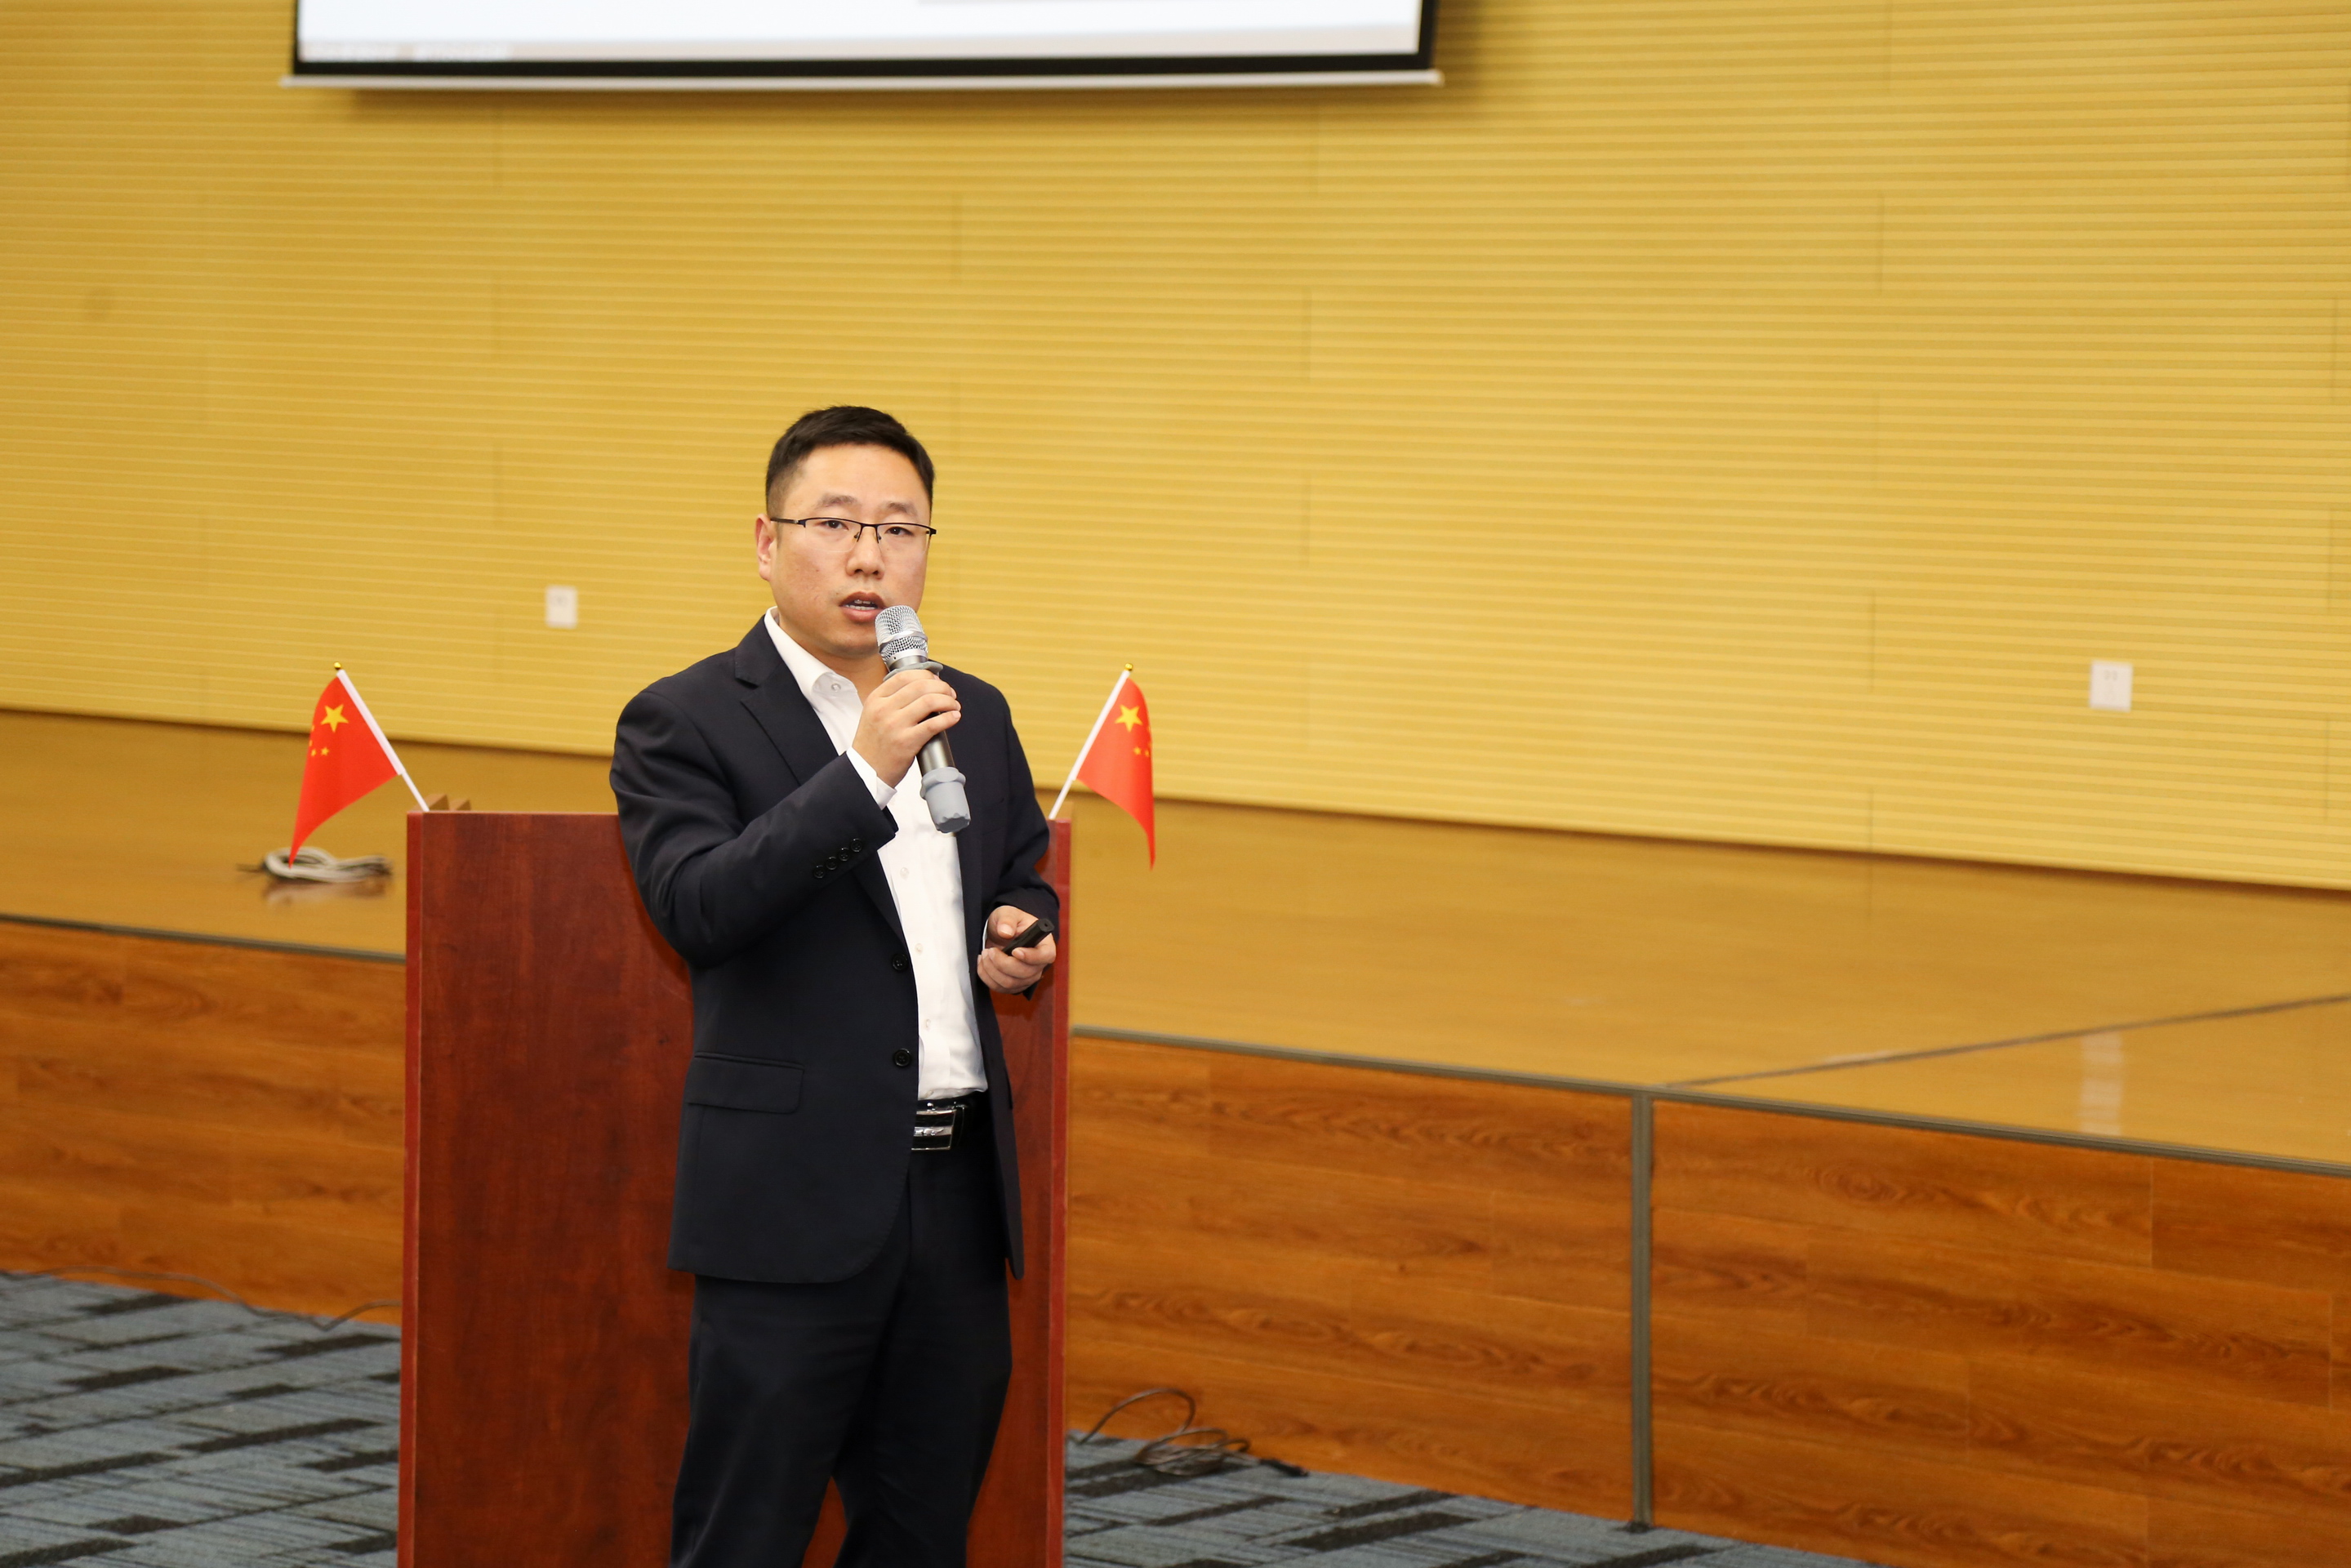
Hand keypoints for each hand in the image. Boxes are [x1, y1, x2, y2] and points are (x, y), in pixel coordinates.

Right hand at [851, 668, 959, 785]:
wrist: (865, 771)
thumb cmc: (872, 744)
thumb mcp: (873, 714)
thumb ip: (891, 700)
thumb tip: (922, 688)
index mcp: (876, 699)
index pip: (904, 676)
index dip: (926, 675)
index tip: (936, 681)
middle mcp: (884, 709)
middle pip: (921, 686)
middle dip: (942, 687)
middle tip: (950, 694)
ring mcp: (895, 725)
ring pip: (930, 701)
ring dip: (948, 701)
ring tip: (954, 706)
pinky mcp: (906, 742)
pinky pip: (933, 724)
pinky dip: (948, 718)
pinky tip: (954, 717)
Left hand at [977, 906, 1055, 992]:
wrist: (1001, 933)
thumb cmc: (1010, 922)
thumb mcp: (1008, 913)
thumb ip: (1007, 920)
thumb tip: (1005, 932)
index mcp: (1044, 945)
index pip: (1045, 956)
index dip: (1031, 957)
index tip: (1015, 951)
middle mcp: (1039, 965)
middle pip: (1025, 974)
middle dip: (1002, 963)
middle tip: (990, 950)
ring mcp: (1027, 977)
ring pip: (1010, 983)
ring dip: (992, 970)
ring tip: (984, 954)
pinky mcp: (1014, 985)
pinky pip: (1000, 988)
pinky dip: (987, 977)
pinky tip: (983, 963)